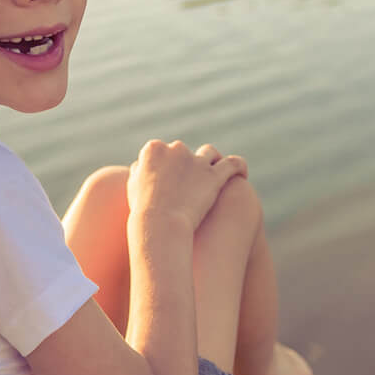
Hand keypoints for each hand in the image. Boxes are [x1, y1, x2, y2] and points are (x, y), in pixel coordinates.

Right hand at [128, 140, 247, 231]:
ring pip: (209, 153)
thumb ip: (139, 172)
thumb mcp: (133, 188)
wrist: (159, 225)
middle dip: (185, 164)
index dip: (166, 164)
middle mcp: (176, 149)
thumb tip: (142, 167)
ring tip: (216, 174)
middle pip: (183, 151)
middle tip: (188, 184)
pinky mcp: (215, 175)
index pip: (162, 150)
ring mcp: (197, 161)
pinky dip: (238, 166)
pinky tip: (242, 174)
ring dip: (211, 162)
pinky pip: (233, 164)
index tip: (168, 179)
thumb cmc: (143, 211)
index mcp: (153, 149)